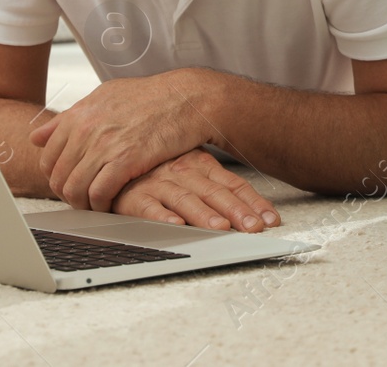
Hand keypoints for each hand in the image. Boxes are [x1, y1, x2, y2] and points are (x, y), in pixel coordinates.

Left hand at [29, 70, 211, 211]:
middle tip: (81, 199)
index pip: (47, 156)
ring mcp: (104, 145)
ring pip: (75, 189)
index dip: (55, 176)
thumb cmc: (150, 97)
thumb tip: (38, 135)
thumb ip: (69, 117)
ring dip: (82, 204)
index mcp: (79, 114)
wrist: (185, 98)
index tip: (68, 182)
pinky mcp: (125, 160)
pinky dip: (101, 205)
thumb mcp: (104, 96)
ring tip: (94, 205)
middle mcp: (86, 129)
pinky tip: (110, 204)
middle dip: (67, 193)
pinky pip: (99, 193)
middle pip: (59, 176)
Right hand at [112, 149, 280, 231]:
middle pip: (214, 193)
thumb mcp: (191, 166)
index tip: (271, 220)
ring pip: (185, 199)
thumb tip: (254, 211)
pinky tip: (175, 225)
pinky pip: (148, 208)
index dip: (253, 202)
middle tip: (253, 228)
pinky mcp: (133, 197)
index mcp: (199, 163)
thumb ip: (218, 185)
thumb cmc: (158, 167)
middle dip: (236, 211)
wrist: (116, 160)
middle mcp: (182, 172)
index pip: (232, 184)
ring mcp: (158, 183)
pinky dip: (162, 217)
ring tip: (220, 227)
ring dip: (203, 214)